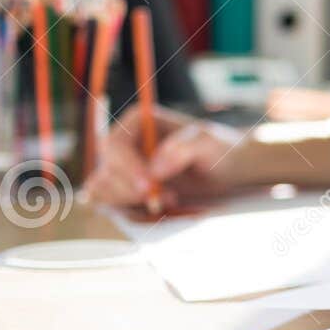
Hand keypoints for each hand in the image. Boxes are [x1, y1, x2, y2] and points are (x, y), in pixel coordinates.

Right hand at [81, 106, 247, 210]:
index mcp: (138, 121)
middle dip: (130, 188)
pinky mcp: (125, 187)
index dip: (126, 167)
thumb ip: (185, 149)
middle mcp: (124, 141)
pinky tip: (155, 207)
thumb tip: (155, 169)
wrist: (227, 167)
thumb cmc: (218, 149)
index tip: (150, 186)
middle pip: (105, 168)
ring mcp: (122, 166)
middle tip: (165, 198)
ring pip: (102, 187)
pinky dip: (127, 208)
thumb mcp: (210, 144)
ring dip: (130, 200)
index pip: (115, 145)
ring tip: (169, 199)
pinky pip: (109, 201)